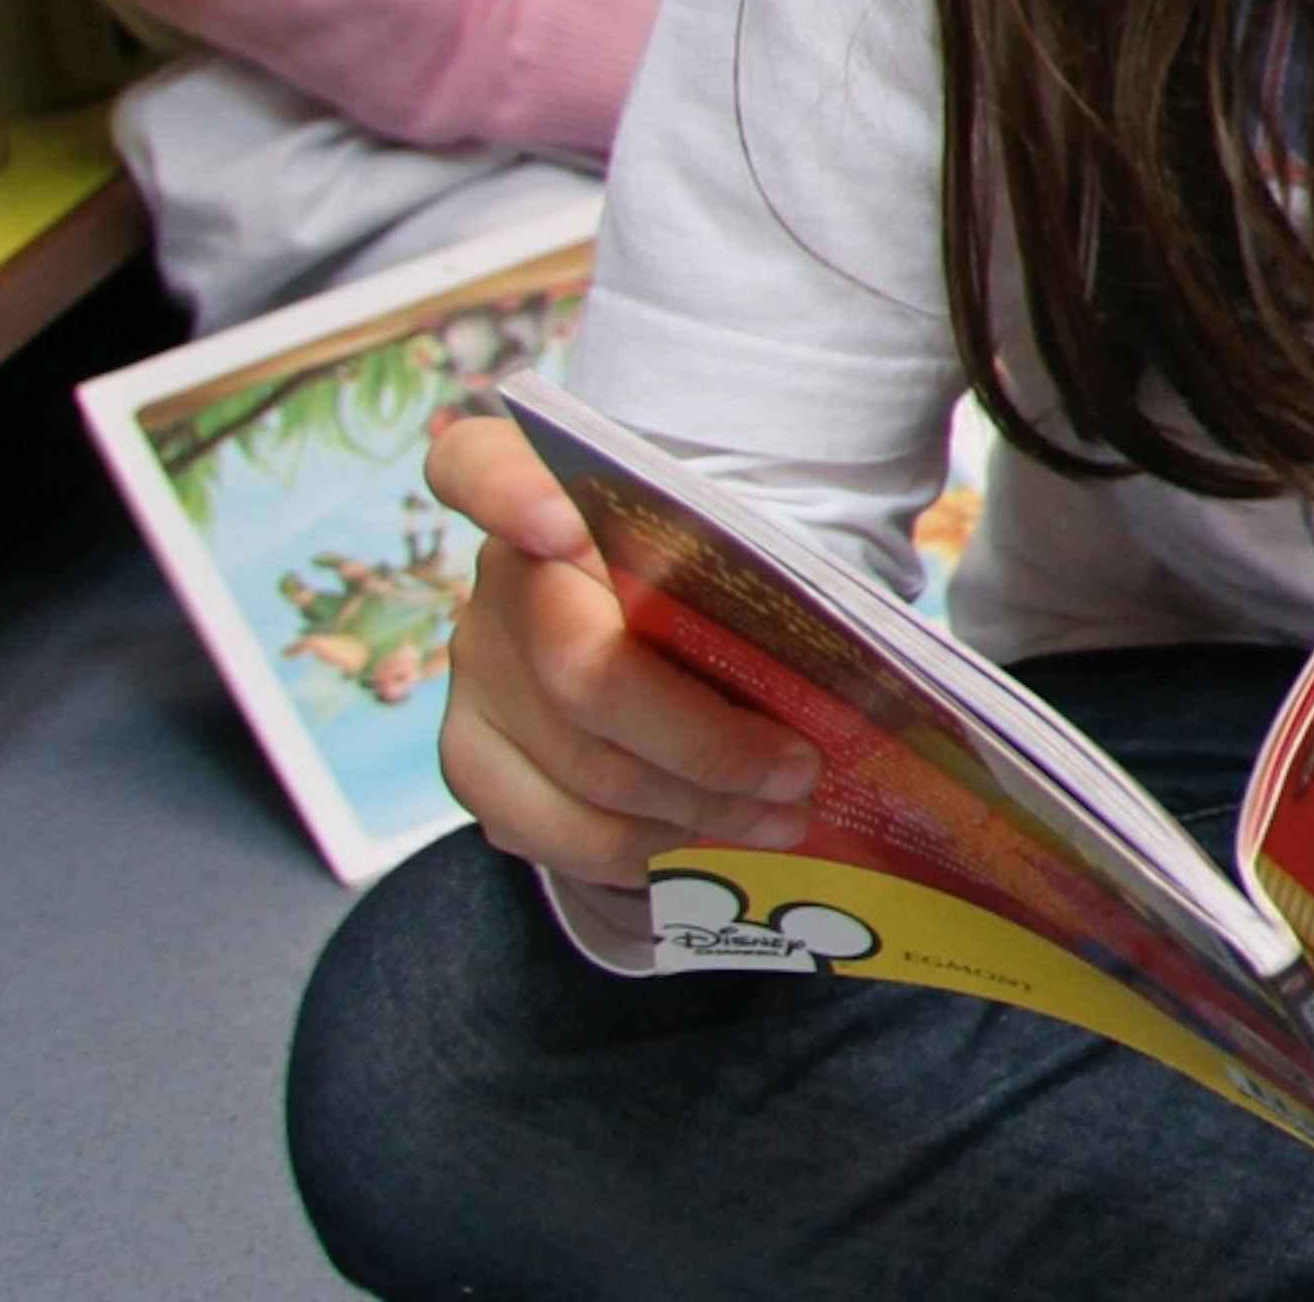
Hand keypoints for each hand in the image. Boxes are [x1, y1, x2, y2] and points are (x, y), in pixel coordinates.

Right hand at [427, 412, 819, 893]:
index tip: (561, 523)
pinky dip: (642, 845)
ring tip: (784, 814)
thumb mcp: (738, 552)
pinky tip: (710, 835)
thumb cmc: (719, 581)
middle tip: (802, 769)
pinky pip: (550, 829)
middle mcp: (498, 583)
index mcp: (553, 495)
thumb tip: (843, 660)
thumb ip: (752, 575)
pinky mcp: (471, 758)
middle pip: (587, 675)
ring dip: (697, 807)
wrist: (662, 631)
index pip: (481, 468)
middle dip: (710, 742)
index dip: (509, 495)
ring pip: (582, 769)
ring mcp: (473, 675)